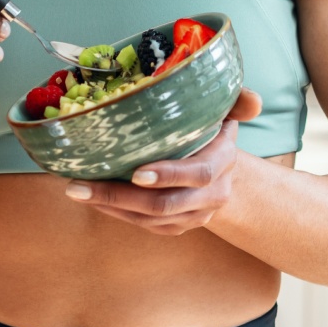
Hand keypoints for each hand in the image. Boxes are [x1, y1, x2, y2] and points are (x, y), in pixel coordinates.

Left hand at [64, 89, 262, 234]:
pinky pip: (143, 225)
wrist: (226, 175)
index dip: (169, 175)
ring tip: (75, 190)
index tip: (137, 173)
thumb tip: (252, 99)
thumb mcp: (228, 112)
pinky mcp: (175, 227)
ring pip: (148, 219)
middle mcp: (210, 196)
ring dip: (109, 206)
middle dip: (118, 196)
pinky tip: (91, 198)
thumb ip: (237, 100)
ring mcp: (192, 216)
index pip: (197, 175)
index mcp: (222, 163)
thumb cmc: (215, 133)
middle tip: (79, 186)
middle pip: (163, 204)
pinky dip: (115, 213)